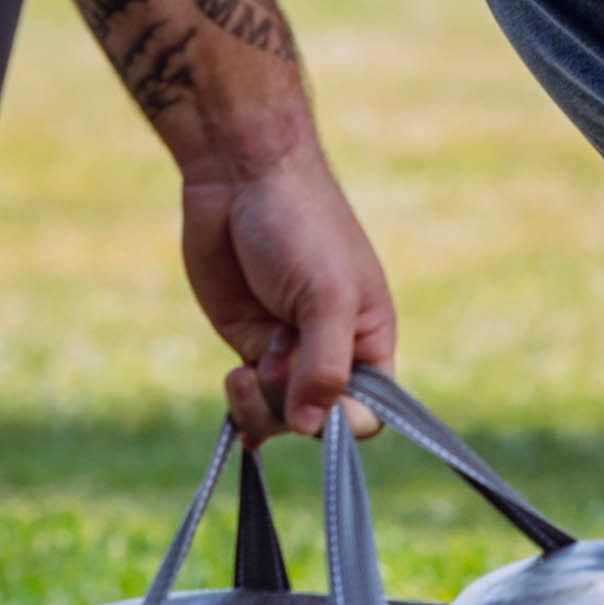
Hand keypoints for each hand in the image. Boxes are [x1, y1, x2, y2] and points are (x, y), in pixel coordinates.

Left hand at [183, 140, 395, 440]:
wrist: (241, 178)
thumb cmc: (301, 225)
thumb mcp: (326, 296)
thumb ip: (323, 366)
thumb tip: (311, 427)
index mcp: (368, 340)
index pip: (368, 411)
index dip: (341, 420)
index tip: (313, 404)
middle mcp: (330, 352)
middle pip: (317, 421)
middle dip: (288, 406)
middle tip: (268, 364)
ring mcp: (285, 350)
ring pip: (277, 414)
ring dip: (256, 404)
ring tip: (241, 371)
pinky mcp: (246, 341)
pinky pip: (247, 396)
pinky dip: (239, 409)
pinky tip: (235, 415)